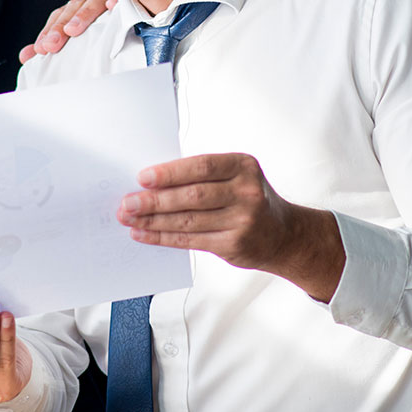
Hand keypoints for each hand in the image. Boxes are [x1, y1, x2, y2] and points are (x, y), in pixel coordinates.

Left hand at [19, 0, 113, 63]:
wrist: (136, 5)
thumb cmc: (103, 25)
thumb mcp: (76, 34)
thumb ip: (52, 43)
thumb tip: (24, 56)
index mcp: (78, 9)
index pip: (59, 16)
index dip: (48, 31)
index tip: (40, 49)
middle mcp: (91, 0)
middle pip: (73, 9)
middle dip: (60, 27)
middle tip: (50, 45)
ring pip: (94, 1)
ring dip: (83, 14)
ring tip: (72, 30)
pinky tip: (112, 5)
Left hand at [118, 153, 345, 302]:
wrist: (282, 234)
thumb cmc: (248, 199)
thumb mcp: (235, 178)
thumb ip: (201, 177)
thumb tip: (151, 182)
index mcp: (244, 166)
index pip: (202, 166)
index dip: (170, 172)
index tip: (143, 178)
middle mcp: (247, 192)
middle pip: (192, 196)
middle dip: (155, 200)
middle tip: (128, 202)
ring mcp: (242, 220)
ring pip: (188, 220)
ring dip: (153, 220)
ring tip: (130, 219)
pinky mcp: (233, 244)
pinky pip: (190, 240)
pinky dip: (163, 237)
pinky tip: (144, 234)